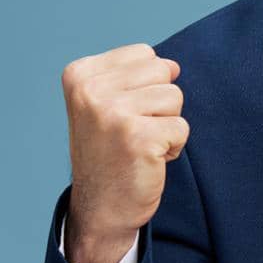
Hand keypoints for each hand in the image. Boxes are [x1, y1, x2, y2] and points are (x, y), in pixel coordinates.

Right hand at [60, 43, 187, 262]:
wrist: (101, 208)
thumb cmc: (110, 153)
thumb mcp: (108, 103)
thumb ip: (135, 76)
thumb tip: (174, 66)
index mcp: (80, 74)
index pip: (144, 54)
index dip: (144, 86)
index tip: (121, 115)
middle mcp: (91, 90)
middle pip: (162, 70)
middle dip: (159, 103)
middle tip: (133, 132)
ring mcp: (112, 113)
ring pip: (175, 97)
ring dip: (167, 125)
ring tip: (140, 145)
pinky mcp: (138, 137)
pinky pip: (182, 127)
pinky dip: (173, 147)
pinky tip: (148, 160)